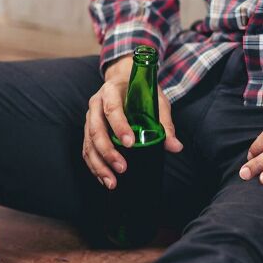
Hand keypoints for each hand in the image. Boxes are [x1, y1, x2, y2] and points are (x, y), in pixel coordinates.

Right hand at [82, 55, 182, 189]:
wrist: (124, 80)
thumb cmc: (142, 90)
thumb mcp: (156, 101)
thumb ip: (165, 124)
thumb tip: (175, 146)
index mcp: (111, 91)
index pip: (112, 109)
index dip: (119, 126)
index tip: (130, 143)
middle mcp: (96, 104)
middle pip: (95, 129)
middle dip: (108, 151)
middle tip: (122, 168)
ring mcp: (90, 117)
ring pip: (88, 143)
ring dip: (99, 164)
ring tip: (112, 182)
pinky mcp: (88, 130)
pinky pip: (87, 149)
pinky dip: (94, 166)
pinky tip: (104, 178)